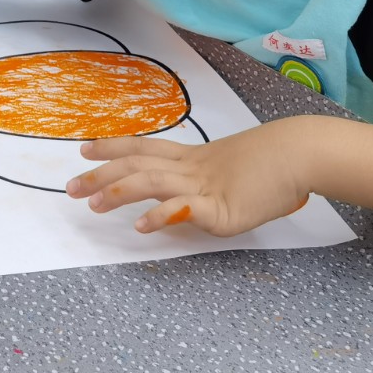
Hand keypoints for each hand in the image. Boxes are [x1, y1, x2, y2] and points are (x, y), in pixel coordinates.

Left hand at [66, 118, 314, 236]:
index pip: (144, 148)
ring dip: (118, 192)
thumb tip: (184, 203)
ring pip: (151, 182)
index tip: (85, 147)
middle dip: (101, 174)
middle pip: (137, 165)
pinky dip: (160, 216)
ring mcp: (204, 187)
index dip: (112, 147)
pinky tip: (142, 225)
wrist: (300, 154)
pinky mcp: (220, 209)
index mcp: (193, 158)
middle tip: (71, 187)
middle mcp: (191, 169)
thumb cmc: (273, 162)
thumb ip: (205, 185)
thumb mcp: (230, 169)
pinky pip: (183, 210)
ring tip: (93, 204)